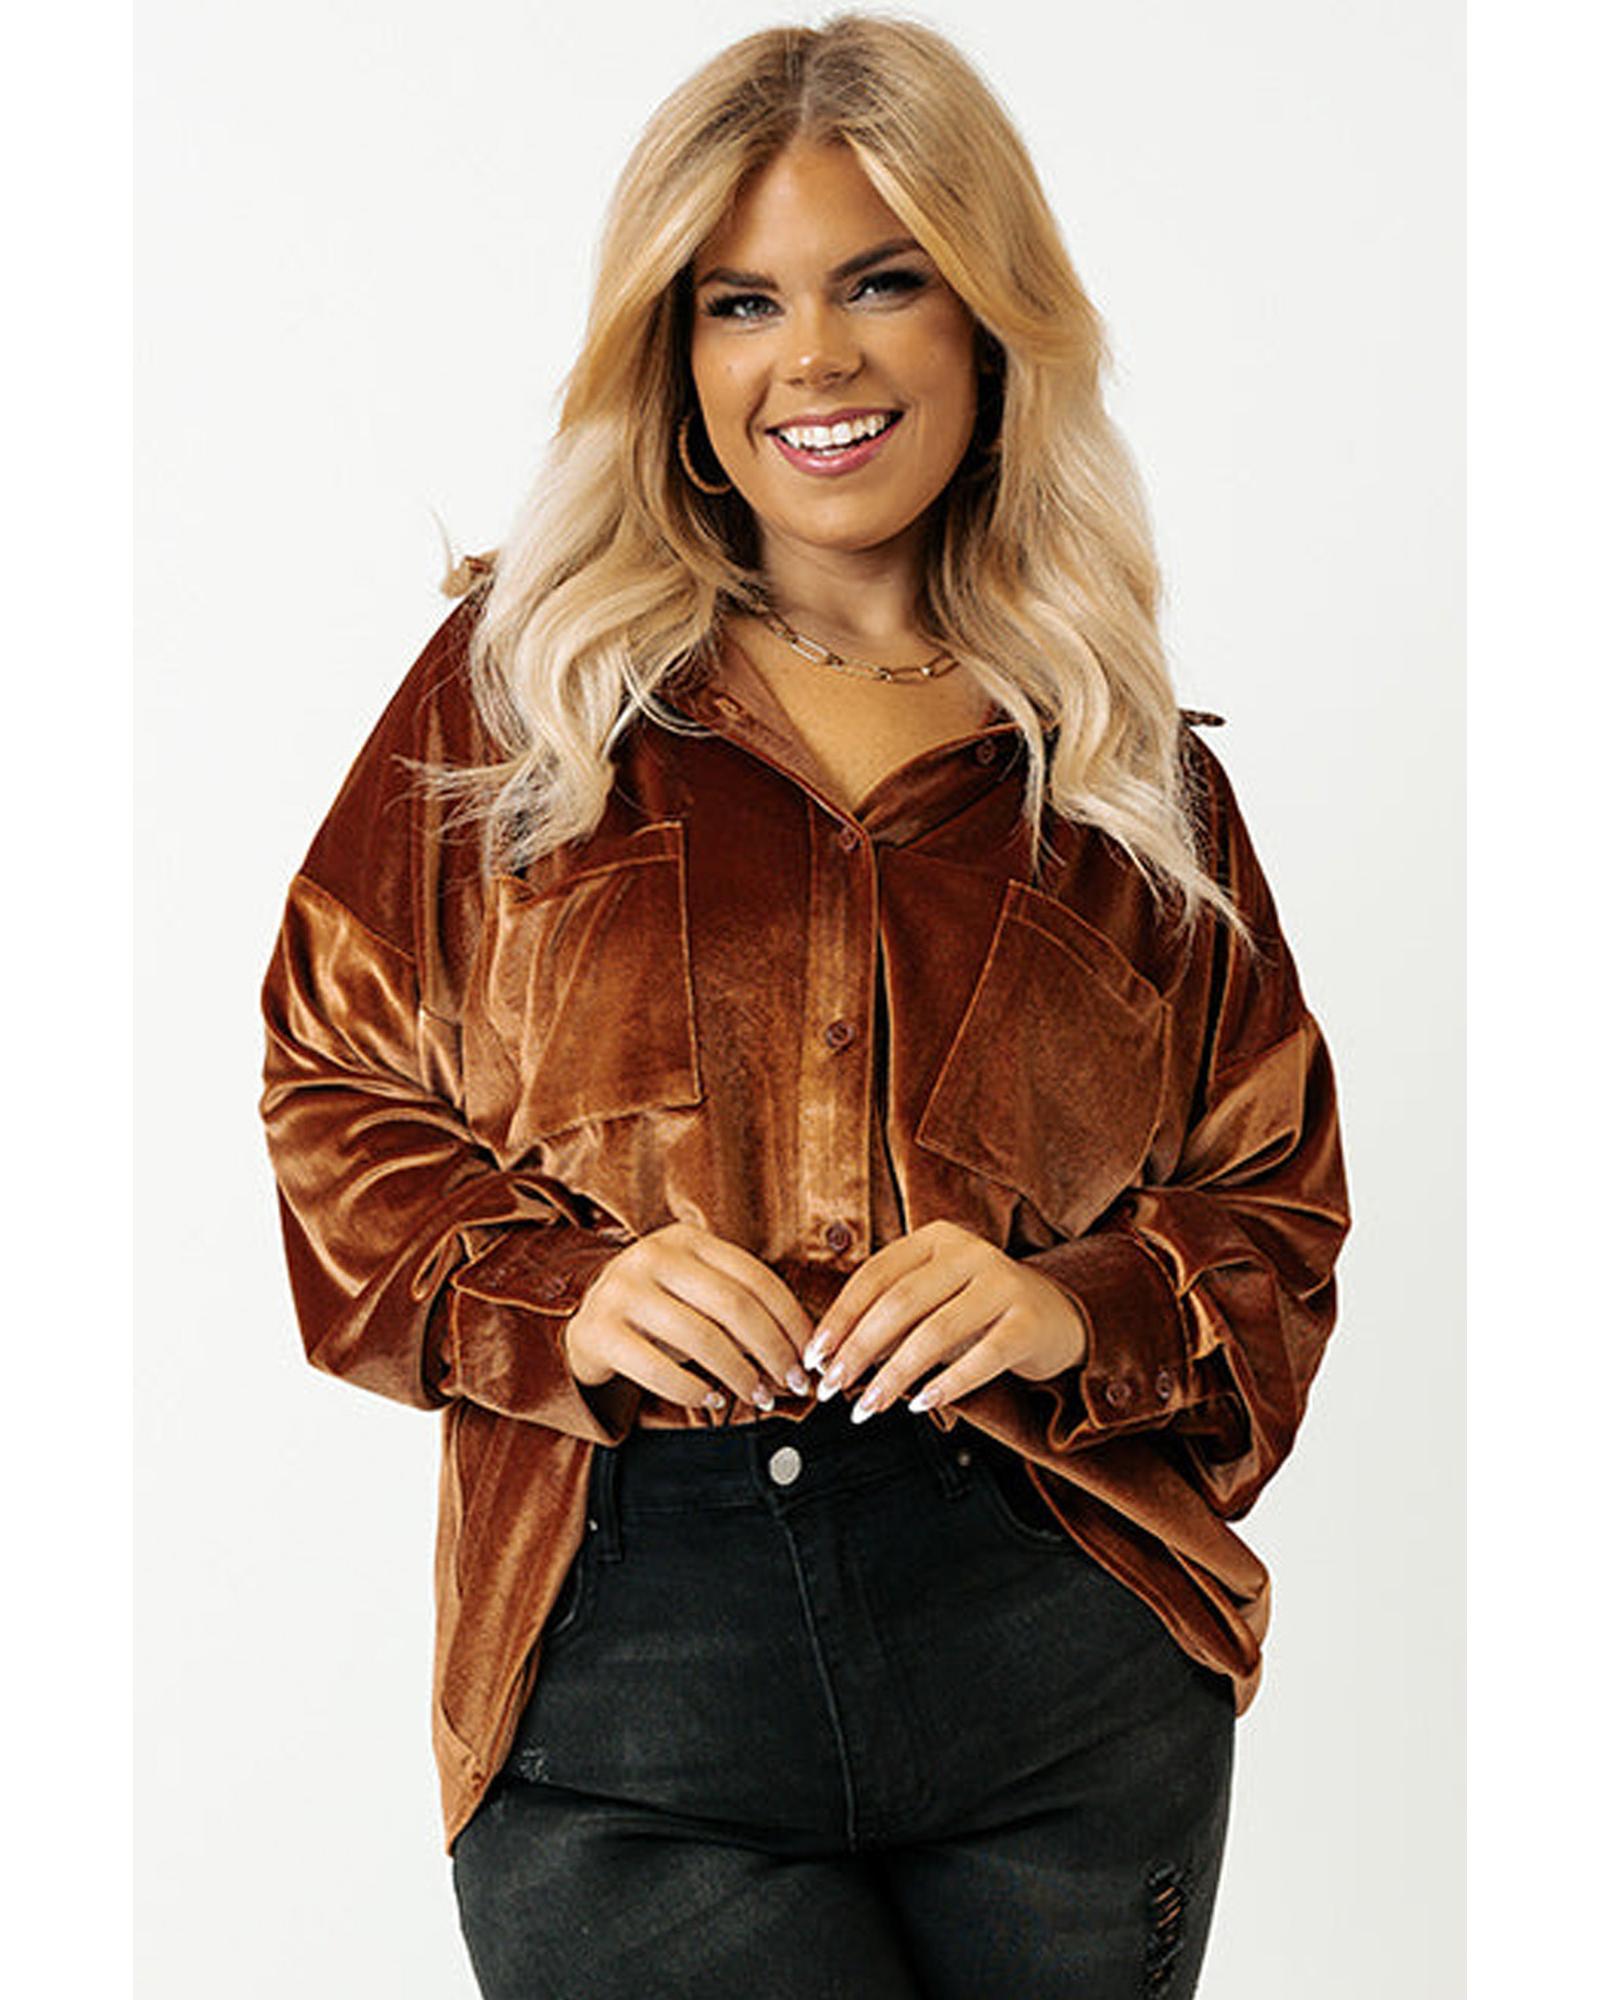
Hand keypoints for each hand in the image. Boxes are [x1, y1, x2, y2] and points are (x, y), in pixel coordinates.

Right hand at [563, 1222, 814, 1412]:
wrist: (587, 1326)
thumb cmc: (660, 1313)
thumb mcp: (697, 1294)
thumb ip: (741, 1309)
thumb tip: (802, 1350)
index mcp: (686, 1239)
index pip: (755, 1277)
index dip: (791, 1320)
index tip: (810, 1355)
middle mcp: (652, 1255)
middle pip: (734, 1306)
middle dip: (772, 1350)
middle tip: (792, 1383)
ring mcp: (622, 1290)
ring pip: (701, 1338)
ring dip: (739, 1374)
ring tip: (759, 1397)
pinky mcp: (599, 1331)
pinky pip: (658, 1368)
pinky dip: (693, 1390)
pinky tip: (712, 1399)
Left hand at [804, 1220, 1087, 1421]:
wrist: (1057, 1317)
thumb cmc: (978, 1313)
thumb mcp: (933, 1303)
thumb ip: (890, 1319)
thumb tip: (834, 1357)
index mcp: (936, 1238)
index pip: (876, 1274)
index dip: (840, 1315)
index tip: (815, 1353)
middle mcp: (970, 1252)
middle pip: (900, 1302)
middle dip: (858, 1348)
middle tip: (831, 1387)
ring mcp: (1003, 1283)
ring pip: (936, 1331)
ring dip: (894, 1375)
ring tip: (866, 1406)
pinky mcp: (1029, 1321)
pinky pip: (983, 1357)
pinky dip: (948, 1384)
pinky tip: (922, 1405)